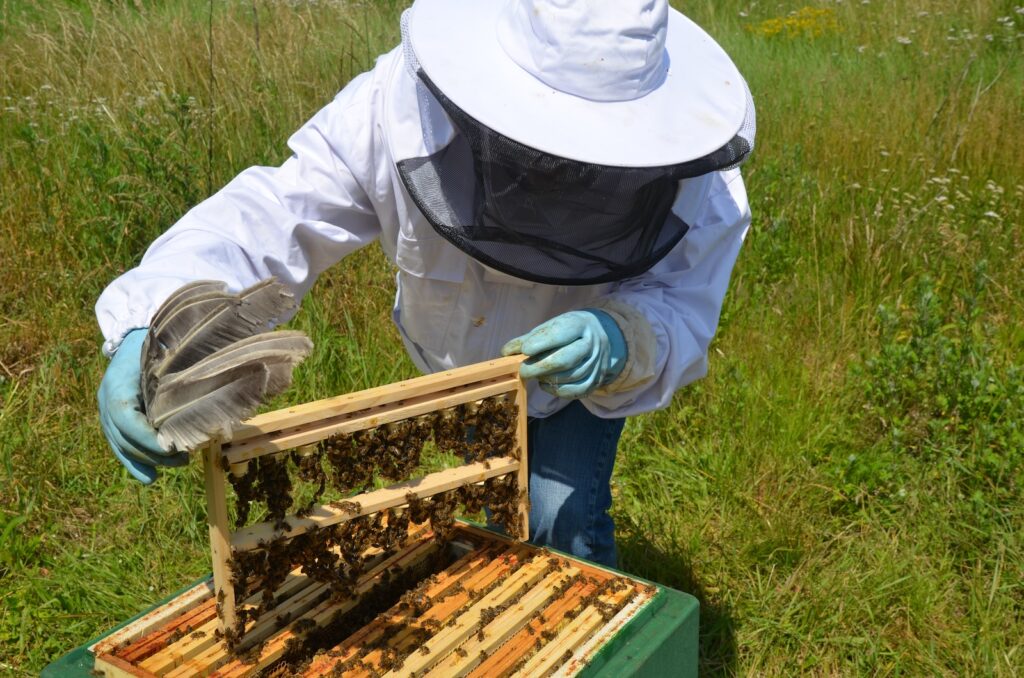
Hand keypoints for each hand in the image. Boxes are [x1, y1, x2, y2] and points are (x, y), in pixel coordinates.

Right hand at [97, 328, 187, 483]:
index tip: (171, 448)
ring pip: (121, 446)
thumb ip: (173, 378)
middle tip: (185, 459)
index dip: (145, 438)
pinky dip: (134, 463)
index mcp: (116, 385)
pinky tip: (149, 478)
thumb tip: (201, 397)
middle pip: (124, 438)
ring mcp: (105, 411)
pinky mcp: (112, 419)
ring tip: (179, 464)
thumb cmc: (153, 345)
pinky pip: (120, 445)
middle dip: (154, 454)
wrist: (133, 337)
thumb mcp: (162, 357)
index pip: (125, 419)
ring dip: (148, 461)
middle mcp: (106, 401)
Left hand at [501, 309, 626, 398]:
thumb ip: (529, 338)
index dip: (541, 342)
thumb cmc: (568, 331)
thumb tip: (506, 352)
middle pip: (565, 359)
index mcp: (580, 325)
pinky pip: (577, 390)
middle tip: (522, 370)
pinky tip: (545, 385)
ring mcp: (596, 363)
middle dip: (540, 367)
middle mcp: (592, 344)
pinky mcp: (596, 379)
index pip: (561, 333)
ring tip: (535, 375)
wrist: (601, 336)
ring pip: (570, 376)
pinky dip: (557, 391)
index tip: (524, 349)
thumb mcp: (552, 327)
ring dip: (547, 378)